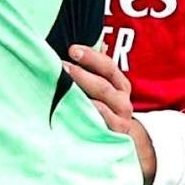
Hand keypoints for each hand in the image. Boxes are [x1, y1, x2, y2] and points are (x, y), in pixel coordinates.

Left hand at [64, 43, 155, 184]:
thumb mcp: (103, 88)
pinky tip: (72, 108)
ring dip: (81, 92)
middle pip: (103, 84)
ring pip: (101, 103)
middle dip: (82, 73)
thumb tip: (94, 42)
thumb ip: (97, 68)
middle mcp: (123, 101)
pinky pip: (101, 122)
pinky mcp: (114, 135)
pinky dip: (88, 114)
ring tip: (62, 85)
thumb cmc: (104, 110)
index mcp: (120, 85)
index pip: (108, 66)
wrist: (117, 142)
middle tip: (62, 65)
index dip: (91, 56)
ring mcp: (120, 119)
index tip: (72, 49)